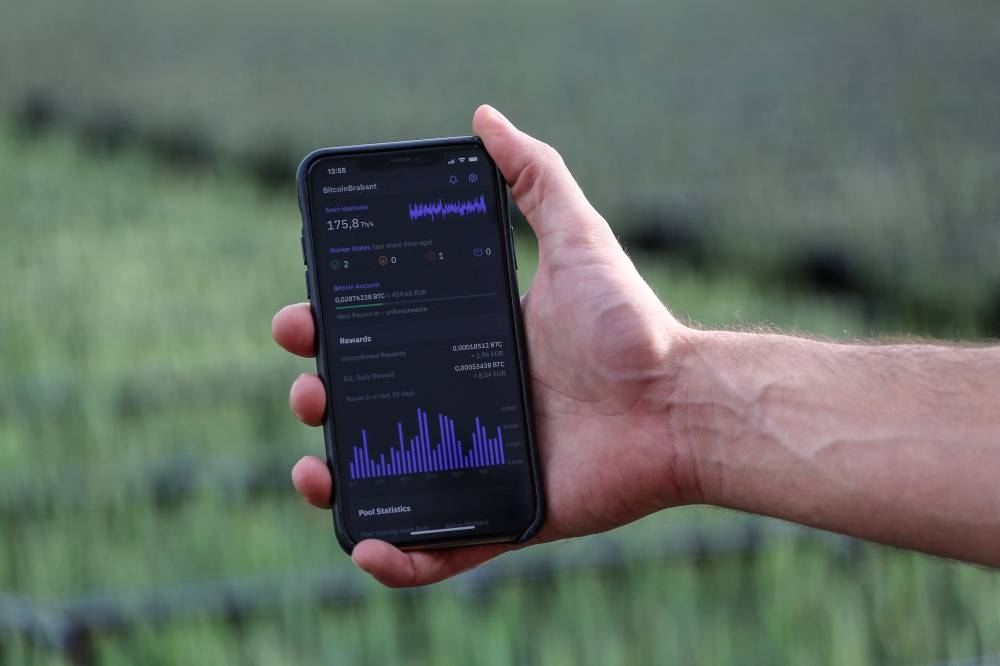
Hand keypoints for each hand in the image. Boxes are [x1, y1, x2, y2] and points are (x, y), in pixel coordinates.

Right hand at [272, 105, 700, 585]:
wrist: (682, 404)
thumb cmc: (630, 326)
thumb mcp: (576, 238)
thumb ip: (535, 178)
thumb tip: (483, 117)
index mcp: (466, 349)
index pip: (378, 343)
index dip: (329, 334)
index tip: (298, 323)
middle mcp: (465, 407)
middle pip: (370, 412)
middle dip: (322, 401)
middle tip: (311, 392)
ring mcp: (480, 466)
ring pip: (388, 483)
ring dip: (338, 485)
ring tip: (315, 475)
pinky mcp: (504, 518)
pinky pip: (440, 552)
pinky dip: (396, 560)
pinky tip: (366, 545)